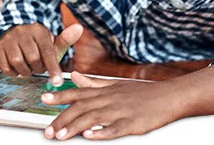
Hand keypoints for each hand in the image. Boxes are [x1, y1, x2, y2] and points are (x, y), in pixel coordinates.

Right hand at [0, 23, 82, 86]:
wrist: (15, 33)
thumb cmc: (38, 43)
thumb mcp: (52, 41)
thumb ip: (66, 39)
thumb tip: (79, 27)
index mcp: (39, 31)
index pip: (48, 51)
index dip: (53, 68)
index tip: (57, 82)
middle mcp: (23, 32)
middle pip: (33, 59)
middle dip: (38, 68)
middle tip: (39, 67)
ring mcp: (9, 39)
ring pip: (18, 63)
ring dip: (26, 71)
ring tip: (29, 68)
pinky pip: (5, 67)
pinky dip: (13, 73)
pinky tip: (18, 69)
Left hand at [41, 71, 179, 139]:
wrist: (170, 96)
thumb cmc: (144, 93)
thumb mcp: (117, 84)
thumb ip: (93, 83)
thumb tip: (74, 76)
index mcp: (107, 90)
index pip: (79, 92)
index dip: (61, 96)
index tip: (44, 99)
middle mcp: (111, 99)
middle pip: (82, 108)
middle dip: (63, 119)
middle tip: (48, 131)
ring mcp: (122, 111)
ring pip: (94, 118)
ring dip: (76, 127)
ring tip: (61, 136)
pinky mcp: (132, 124)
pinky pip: (114, 129)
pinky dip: (101, 132)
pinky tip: (90, 136)